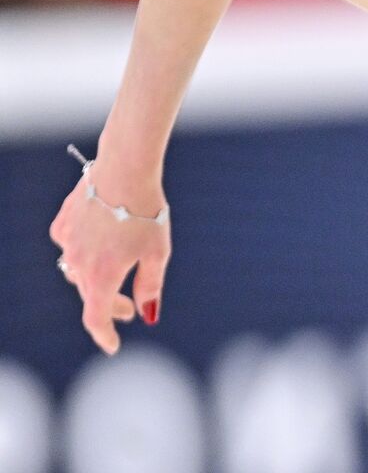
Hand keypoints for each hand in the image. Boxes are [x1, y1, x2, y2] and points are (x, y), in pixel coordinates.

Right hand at [49, 153, 170, 354]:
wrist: (125, 169)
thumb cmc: (147, 211)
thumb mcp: (158, 252)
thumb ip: (150, 286)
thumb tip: (146, 314)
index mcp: (102, 275)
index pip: (96, 318)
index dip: (105, 334)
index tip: (113, 345)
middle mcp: (78, 262)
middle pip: (90, 295)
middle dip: (111, 305)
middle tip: (130, 308)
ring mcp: (67, 242)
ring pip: (78, 271)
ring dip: (96, 279)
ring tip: (118, 274)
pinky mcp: (63, 223)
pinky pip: (71, 246)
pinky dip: (85, 251)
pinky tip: (100, 244)